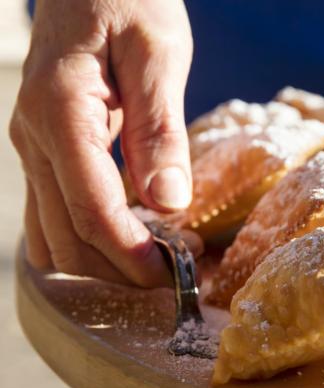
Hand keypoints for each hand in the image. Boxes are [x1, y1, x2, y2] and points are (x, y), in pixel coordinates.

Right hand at [9, 0, 193, 286]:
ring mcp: (32, 146)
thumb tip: (169, 203)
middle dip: (118, 269)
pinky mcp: (43, 149)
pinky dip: (84, 240)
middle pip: (67, 235)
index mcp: (61, 112)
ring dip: (99, 262)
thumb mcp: (158, 55)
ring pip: (51, 234)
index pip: (90, 208)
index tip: (171, 276)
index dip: (130, 253)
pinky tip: (127, 239)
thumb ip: (159, 130)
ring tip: (155, 263)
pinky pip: (50, 214)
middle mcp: (34, 136)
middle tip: (174, 279)